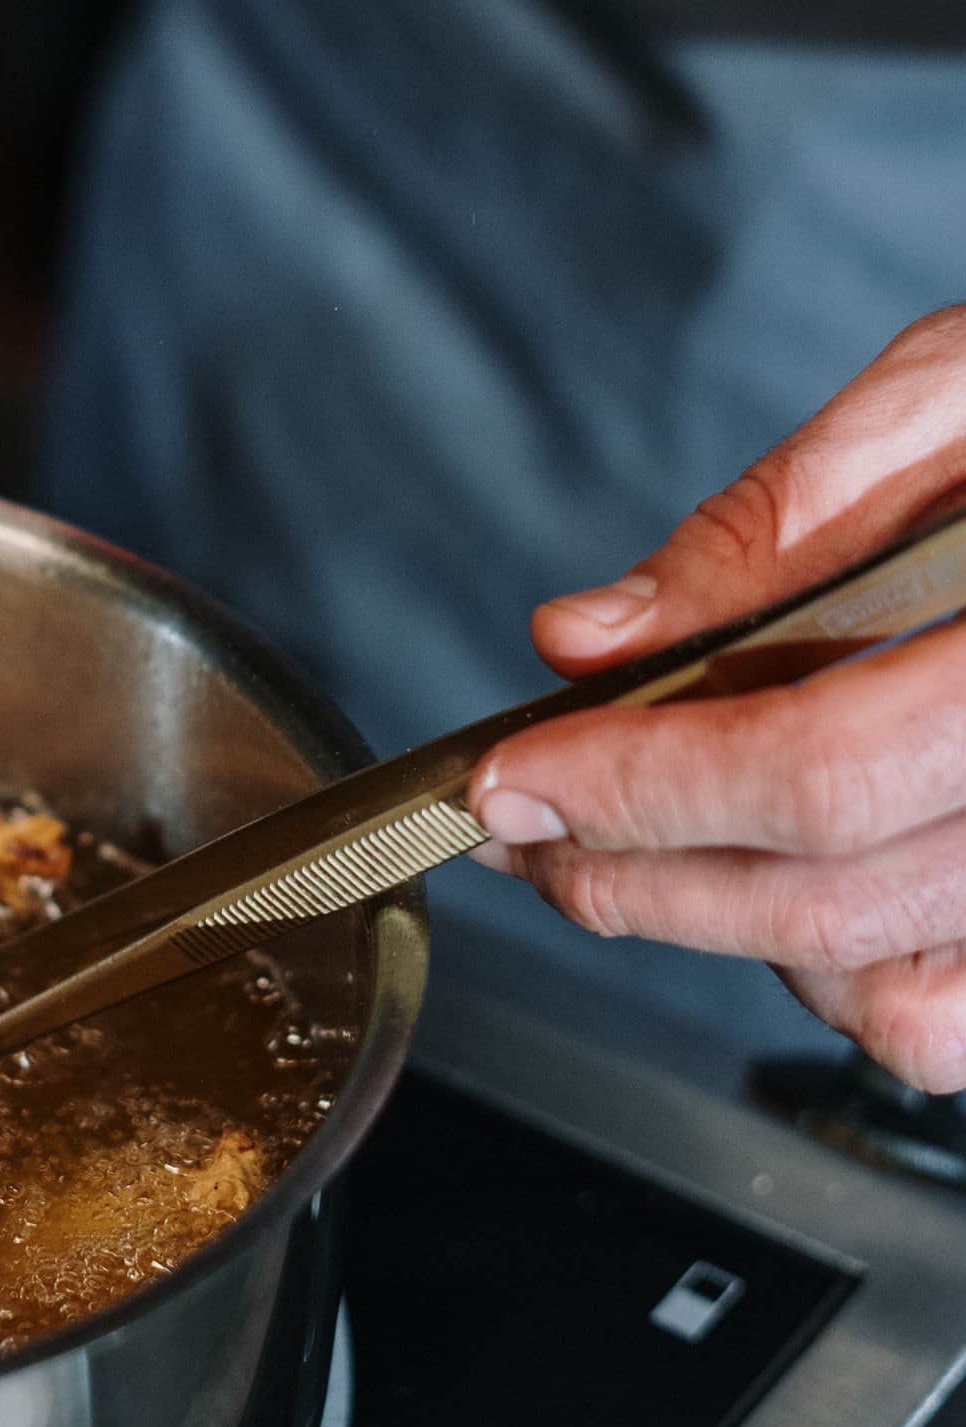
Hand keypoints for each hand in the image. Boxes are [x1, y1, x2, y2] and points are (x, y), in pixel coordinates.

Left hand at [467, 306, 965, 1091]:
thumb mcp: (963, 399)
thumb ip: (777, 522)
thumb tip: (585, 640)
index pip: (821, 770)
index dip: (639, 790)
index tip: (508, 781)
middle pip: (828, 906)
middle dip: (628, 880)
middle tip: (522, 834)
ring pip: (886, 1000)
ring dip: (725, 940)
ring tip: (627, 856)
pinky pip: (950, 1024)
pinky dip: (844, 985)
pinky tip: (784, 895)